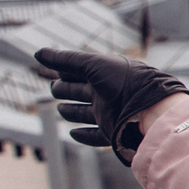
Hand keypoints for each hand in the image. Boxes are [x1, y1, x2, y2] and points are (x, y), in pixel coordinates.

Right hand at [37, 47, 188, 165]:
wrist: (150, 110)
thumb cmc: (125, 82)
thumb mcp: (93, 65)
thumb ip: (65, 59)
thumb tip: (37, 53)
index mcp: (106, 75)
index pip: (80, 71)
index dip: (67, 70)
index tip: (55, 68)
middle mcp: (107, 94)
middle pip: (80, 92)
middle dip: (67, 89)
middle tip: (55, 88)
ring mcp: (109, 114)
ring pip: (85, 113)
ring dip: (72, 112)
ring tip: (62, 109)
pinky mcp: (112, 133)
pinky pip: (95, 136)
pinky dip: (83, 135)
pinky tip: (73, 133)